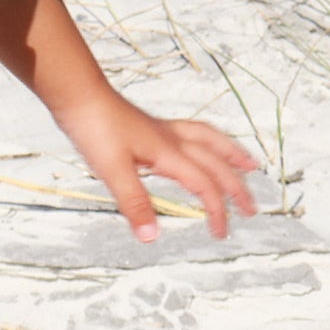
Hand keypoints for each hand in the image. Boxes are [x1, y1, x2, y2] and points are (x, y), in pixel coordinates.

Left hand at [52, 89, 258, 241]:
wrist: (77, 92)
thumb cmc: (94, 127)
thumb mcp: (113, 169)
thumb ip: (134, 203)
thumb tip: (152, 237)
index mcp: (168, 152)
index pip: (204, 185)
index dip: (218, 210)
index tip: (221, 233)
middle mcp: (171, 138)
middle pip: (215, 161)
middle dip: (236, 185)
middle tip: (252, 207)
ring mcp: (160, 129)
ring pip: (207, 139)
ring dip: (230, 153)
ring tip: (247, 163)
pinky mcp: (148, 124)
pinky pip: (190, 131)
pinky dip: (205, 140)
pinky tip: (197, 146)